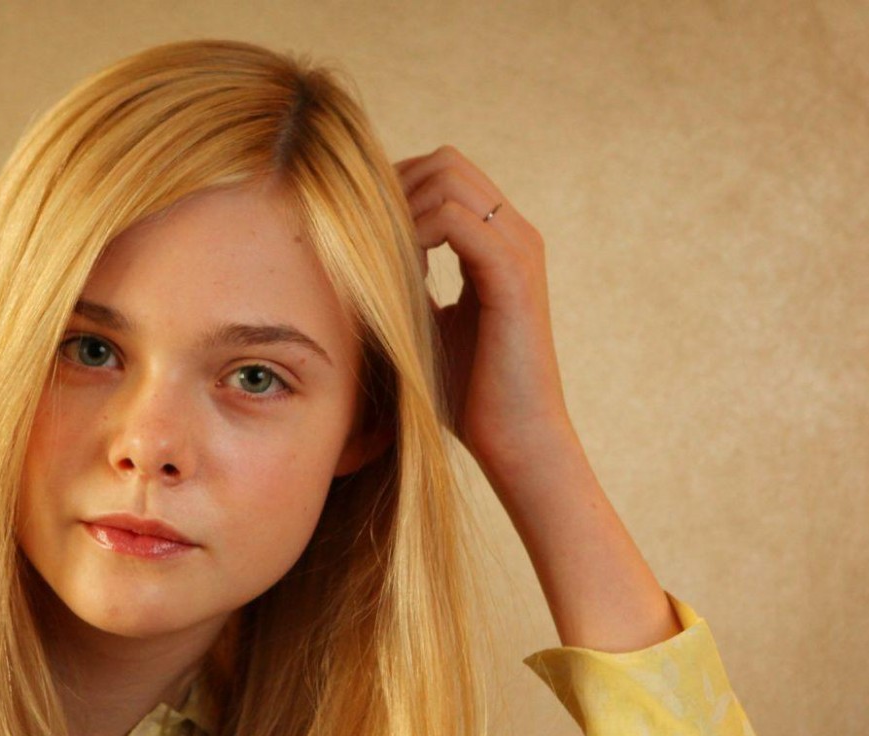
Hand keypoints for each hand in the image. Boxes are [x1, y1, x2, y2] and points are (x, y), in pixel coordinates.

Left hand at [395, 146, 574, 472]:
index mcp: (497, 242)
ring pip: (448, 178)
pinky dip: (417, 238)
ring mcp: (518, 250)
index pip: (442, 173)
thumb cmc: (469, 394)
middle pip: (444, 162)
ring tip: (388, 267)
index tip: (366, 241)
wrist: (515, 440)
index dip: (395, 192)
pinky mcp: (513, 276)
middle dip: (394, 194)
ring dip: (401, 214)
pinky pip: (455, 220)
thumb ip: (403, 286)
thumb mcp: (424, 327)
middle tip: (370, 248)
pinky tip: (405, 280)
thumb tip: (350, 263)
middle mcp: (514, 234)